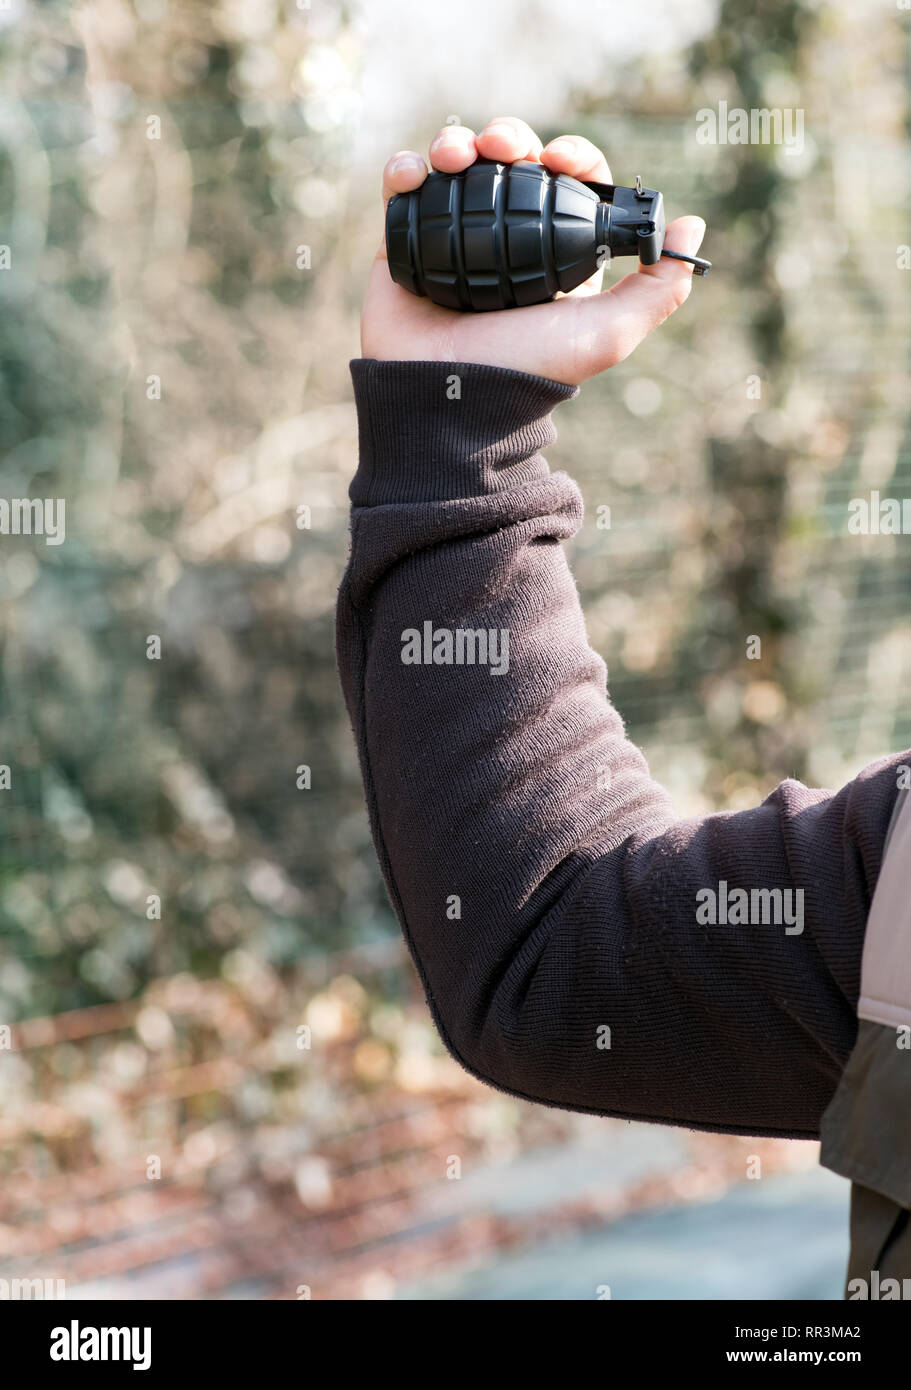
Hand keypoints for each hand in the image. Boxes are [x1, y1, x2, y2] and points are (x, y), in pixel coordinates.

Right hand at [361, 116, 706, 386]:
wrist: (448, 399)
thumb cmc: (527, 371)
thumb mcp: (606, 334)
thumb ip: (657, 288)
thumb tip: (691, 226)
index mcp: (555, 251)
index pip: (570, 180)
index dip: (571, 156)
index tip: (561, 160)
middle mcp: (505, 237)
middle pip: (512, 160)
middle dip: (511, 136)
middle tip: (503, 147)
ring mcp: (451, 236)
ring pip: (458, 164)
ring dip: (456, 143)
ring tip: (455, 157)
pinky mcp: (403, 242)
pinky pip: (403, 190)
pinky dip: (405, 170)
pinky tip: (414, 175)